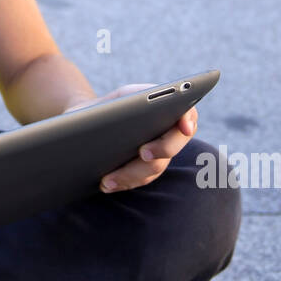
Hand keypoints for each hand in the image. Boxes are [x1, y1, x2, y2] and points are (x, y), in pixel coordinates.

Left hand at [63, 83, 198, 193]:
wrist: (92, 122)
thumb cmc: (113, 104)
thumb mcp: (125, 96)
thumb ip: (139, 98)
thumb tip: (142, 108)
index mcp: (170, 112)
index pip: (188, 115)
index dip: (188, 121)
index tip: (184, 127)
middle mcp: (169, 137)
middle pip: (172, 147)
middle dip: (160, 149)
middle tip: (143, 152)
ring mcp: (158, 157)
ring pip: (153, 169)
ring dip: (131, 174)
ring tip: (108, 178)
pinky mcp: (143, 172)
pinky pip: (138, 181)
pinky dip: (122, 183)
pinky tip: (105, 185)